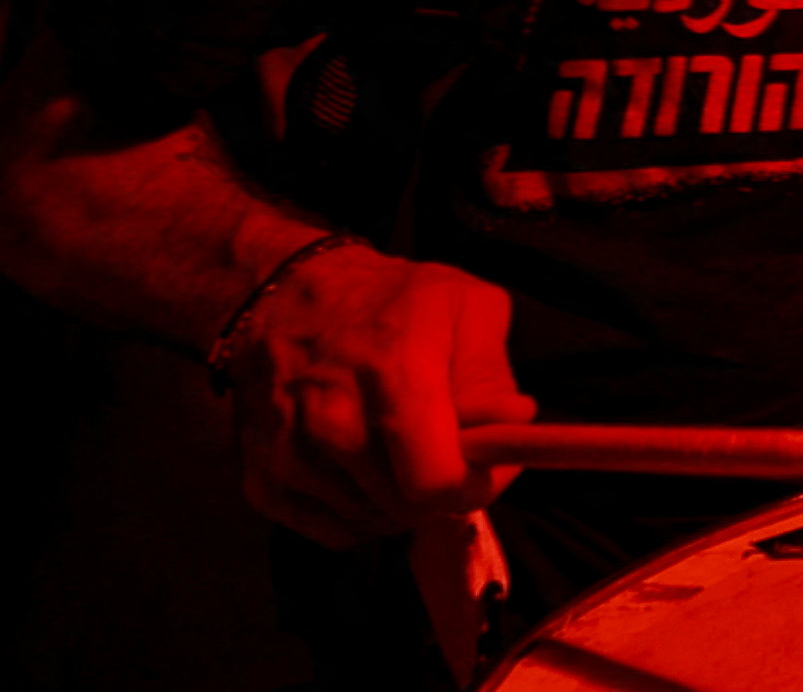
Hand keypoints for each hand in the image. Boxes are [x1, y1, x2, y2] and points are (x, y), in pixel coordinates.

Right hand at [218, 241, 528, 548]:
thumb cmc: (391, 301)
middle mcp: (333, 424)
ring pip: (373, 522)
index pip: (435, 481)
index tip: (487, 466)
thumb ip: (492, 372)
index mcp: (394, 376)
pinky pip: (334, 530)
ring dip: (402, 500)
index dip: (476, 485)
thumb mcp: (467, 307)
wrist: (287, 300)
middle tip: (449, 453)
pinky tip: (370, 470)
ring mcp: (291, 457)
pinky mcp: (263, 482)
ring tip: (406, 452)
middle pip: (408, 508)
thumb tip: (511, 423)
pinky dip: (362, 511)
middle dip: (442, 490)